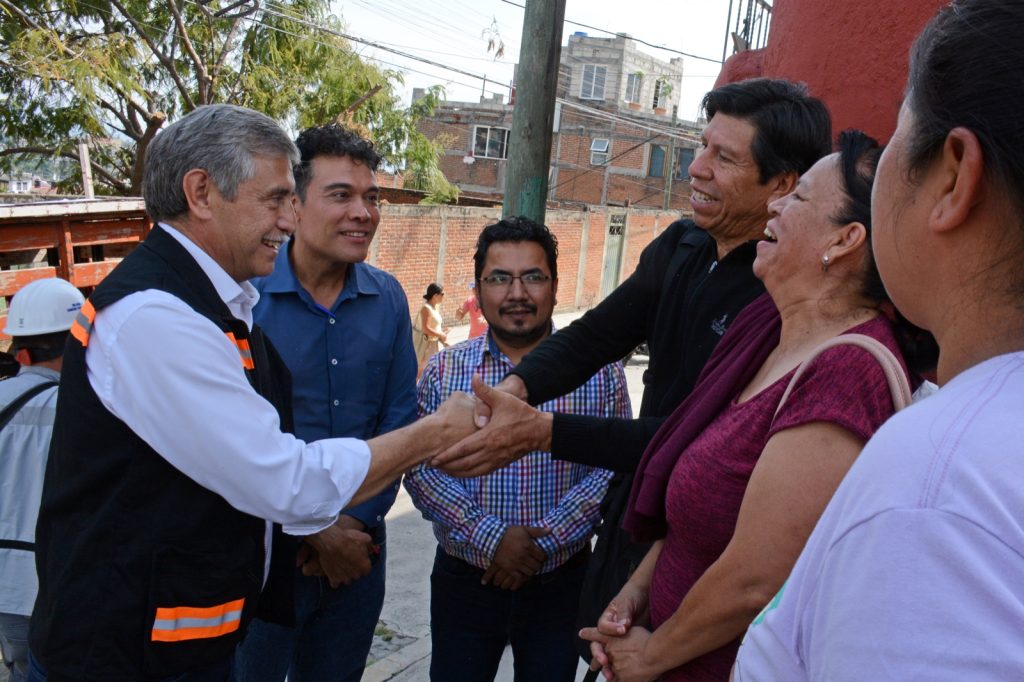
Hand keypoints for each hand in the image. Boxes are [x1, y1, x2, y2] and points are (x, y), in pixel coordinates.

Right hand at [300, 516, 375, 587]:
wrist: (330, 541)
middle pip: (357, 575)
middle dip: (354, 569)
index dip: (362, 563)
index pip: (367, 569)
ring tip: (340, 565)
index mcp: (365, 566)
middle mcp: (356, 575)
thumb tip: (372, 549)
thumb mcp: (365, 537)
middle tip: (348, 560)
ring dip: (345, 574)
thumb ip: (371, 545)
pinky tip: (333, 571)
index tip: (358, 559)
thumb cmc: (348, 539)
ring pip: (347, 579)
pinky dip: (334, 579)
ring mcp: (344, 578)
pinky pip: (336, 583)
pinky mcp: (334, 579)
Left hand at [432, 375, 552, 476]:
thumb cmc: (520, 413)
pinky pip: (481, 472)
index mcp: (488, 437)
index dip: (447, 455)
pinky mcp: (501, 463)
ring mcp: (496, 459)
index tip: (433, 458)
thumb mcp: (503, 399)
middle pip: (464, 463)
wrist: (539, 431)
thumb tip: (474, 376)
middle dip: (447, 466)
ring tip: (443, 470)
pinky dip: (469, 473)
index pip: (463, 449)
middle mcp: (491, 451)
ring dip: (456, 472)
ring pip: (472, 471)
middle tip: (432, 465)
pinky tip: (461, 471)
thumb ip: (485, 390)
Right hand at [481, 525, 549, 588]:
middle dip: (539, 564)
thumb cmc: (510, 533)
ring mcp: (516, 563)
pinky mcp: (509, 569)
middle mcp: (523, 556)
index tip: (542, 557)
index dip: (544, 557)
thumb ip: (538, 531)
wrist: (493, 539)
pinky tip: (523, 572)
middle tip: (536, 562)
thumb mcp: (524, 529)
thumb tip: (550, 530)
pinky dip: (523, 576)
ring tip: (530, 567)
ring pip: (530, 572)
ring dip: (532, 570)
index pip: (542, 557)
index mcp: (528, 546)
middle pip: (537, 566)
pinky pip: (520, 577)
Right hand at [580, 584, 649, 676]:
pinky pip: (619, 656)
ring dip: (606, 665)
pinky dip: (618, 666)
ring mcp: (618, 638)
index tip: (623, 630)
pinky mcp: (627, 644)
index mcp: (607, 618)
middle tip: (604, 661)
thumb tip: (622, 625)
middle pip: (598, 644)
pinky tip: (618, 675)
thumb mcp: (628, 602)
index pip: (602, 627)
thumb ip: (624, 614)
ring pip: (607, 653)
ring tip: (609, 675)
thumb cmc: (633, 596)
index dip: (611, 630)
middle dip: (599, 654)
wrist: (646, 596)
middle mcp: (610, 630)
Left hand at [580, 625, 657, 681]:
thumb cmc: (648, 640)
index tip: (582, 633)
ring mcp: (614, 666)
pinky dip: (618, 680)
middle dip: (596, 662)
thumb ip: (625, 633)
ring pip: (609, 672)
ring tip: (608, 675)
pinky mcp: (621, 678)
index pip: (596, 635)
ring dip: (609, 674)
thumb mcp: (633, 630)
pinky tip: (624, 679)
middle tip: (593, 666)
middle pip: (599, 658)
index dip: (588, 634)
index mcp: (612, 638)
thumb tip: (623, 632)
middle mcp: (610, 652)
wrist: (654, 653)